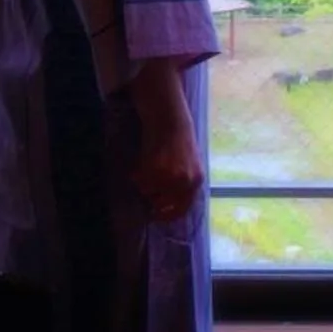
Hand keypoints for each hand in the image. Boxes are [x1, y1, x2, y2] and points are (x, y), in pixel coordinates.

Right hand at [128, 57, 203, 220]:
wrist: (170, 117)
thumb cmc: (178, 139)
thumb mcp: (189, 165)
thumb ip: (183, 184)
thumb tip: (166, 204)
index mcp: (196, 181)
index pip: (182, 209)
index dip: (167, 214)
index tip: (156, 214)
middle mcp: (185, 182)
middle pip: (161, 203)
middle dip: (152, 194)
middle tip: (148, 181)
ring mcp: (170, 177)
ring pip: (147, 191)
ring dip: (143, 182)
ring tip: (146, 165)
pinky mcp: (155, 169)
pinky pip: (139, 181)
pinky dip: (136, 173)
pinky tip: (141, 160)